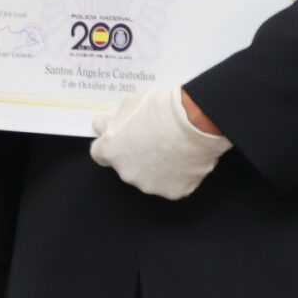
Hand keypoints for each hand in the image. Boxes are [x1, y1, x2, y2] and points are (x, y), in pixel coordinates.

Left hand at [90, 84, 230, 199]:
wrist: (196, 121)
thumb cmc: (162, 109)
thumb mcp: (127, 105)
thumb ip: (111, 121)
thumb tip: (103, 126)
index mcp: (110, 151)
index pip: (100, 153)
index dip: (112, 145)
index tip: (122, 139)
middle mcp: (126, 173)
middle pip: (126, 167)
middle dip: (136, 157)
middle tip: (154, 141)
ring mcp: (150, 185)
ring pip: (149, 178)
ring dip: (156, 168)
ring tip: (173, 149)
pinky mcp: (173, 192)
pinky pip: (173, 184)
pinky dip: (178, 176)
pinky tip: (185, 160)